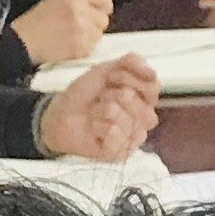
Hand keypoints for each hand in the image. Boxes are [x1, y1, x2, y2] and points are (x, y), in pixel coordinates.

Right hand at [12, 0, 114, 66]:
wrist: (21, 42)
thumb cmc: (34, 22)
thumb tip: (101, 7)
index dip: (101, 7)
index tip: (96, 12)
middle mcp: (80, 8)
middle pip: (104, 18)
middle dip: (93, 24)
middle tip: (76, 27)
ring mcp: (82, 28)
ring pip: (99, 34)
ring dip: (89, 37)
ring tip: (69, 36)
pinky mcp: (81, 46)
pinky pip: (92, 48)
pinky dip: (83, 49)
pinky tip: (68, 45)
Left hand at [36, 54, 160, 161]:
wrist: (61, 114)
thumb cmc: (84, 94)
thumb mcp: (106, 69)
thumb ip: (131, 63)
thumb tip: (151, 71)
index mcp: (143, 98)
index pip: (153, 88)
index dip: (131, 80)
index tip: (112, 77)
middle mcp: (142, 118)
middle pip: (146, 110)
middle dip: (117, 97)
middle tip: (101, 95)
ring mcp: (132, 137)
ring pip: (128, 123)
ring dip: (104, 111)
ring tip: (94, 112)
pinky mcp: (120, 152)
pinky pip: (116, 137)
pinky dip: (99, 127)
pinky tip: (93, 127)